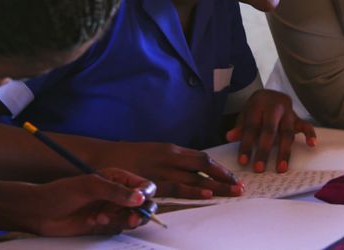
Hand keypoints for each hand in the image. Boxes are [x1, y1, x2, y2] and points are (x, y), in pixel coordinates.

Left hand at [26, 169, 156, 235]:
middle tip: (131, 218)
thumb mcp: (89, 187)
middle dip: (139, 211)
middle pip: (142, 204)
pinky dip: (111, 226)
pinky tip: (94, 221)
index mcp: (117, 178)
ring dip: (121, 219)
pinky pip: (118, 227)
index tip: (140, 202)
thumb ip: (116, 192)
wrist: (40, 212)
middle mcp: (117, 193)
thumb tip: (140, 198)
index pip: (143, 185)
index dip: (146, 194)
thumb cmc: (61, 193)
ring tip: (102, 217)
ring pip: (132, 217)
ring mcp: (111, 209)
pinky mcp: (104, 224)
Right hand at [91, 142, 243, 198]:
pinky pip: (177, 188)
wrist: (103, 158)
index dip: (220, 168)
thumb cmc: (129, 158)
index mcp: (172, 149)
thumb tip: (191, 171)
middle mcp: (171, 157)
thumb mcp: (155, 153)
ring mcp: (162, 169)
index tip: (233, 176)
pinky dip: (193, 191)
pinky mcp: (153, 181)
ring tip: (232, 193)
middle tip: (240, 187)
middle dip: (224, 177)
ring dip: (216, 186)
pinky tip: (207, 195)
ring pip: (195, 178)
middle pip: (204, 167)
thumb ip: (173, 161)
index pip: (203, 158)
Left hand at [225, 89, 315, 172]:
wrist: (270, 94)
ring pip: (287, 132)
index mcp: (258, 104)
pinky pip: (306, 125)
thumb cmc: (255, 109)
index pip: (251, 126)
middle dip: (264, 151)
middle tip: (259, 169)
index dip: (246, 144)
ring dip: (284, 152)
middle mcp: (274, 107)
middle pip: (270, 130)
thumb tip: (230, 137)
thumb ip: (240, 126)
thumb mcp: (245, 114)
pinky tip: (311, 144)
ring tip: (280, 168)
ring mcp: (288, 112)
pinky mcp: (298, 117)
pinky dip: (310, 134)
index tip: (243, 161)